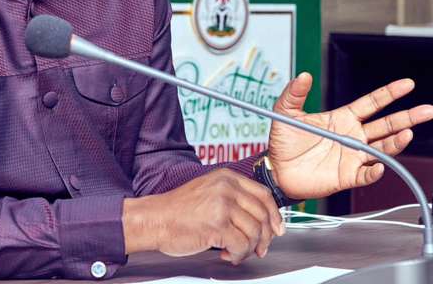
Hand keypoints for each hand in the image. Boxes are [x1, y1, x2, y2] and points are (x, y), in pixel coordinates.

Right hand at [122, 169, 284, 264]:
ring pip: (255, 232)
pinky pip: (242, 245)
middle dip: (264, 237)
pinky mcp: (217, 224)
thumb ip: (233, 199)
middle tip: (258, 249)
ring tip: (235, 252)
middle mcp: (226, 187)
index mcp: (226, 177)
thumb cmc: (178, 211)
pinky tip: (226, 254)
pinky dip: (237, 255)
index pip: (263, 194)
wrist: (155, 219)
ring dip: (248, 248)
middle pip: (263, 215)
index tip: (277, 229)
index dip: (274, 215)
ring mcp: (222, 204)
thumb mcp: (209, 193)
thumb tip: (260, 220)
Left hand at [266, 73, 432, 200]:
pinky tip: (379, 166)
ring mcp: (352, 156)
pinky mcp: (347, 176)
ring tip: (408, 134)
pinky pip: (366, 174)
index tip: (408, 85)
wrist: (276, 170)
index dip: (390, 94)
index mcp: (343, 118)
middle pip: (386, 125)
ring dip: (396, 142)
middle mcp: (353, 136)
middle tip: (428, 110)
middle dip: (407, 117)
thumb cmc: (283, 142)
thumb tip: (303, 75)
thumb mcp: (286, 112)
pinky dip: (374, 172)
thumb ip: (294, 93)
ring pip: (382, 149)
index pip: (372, 103)